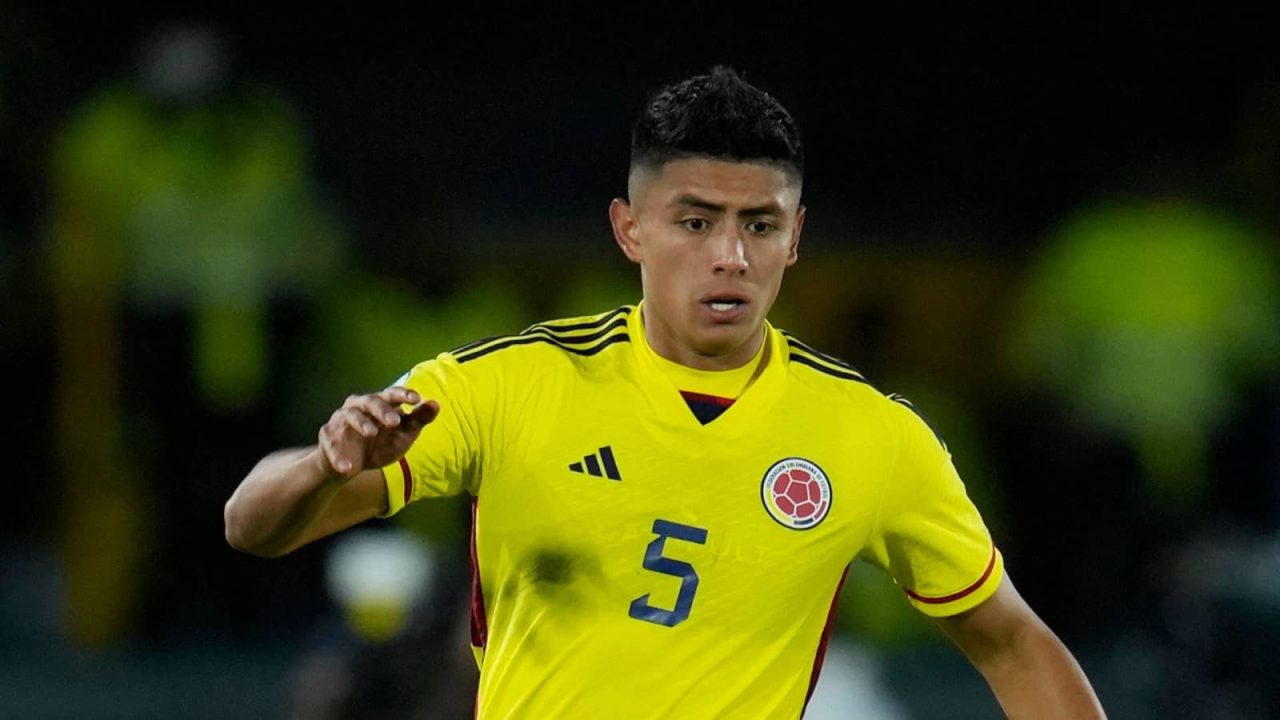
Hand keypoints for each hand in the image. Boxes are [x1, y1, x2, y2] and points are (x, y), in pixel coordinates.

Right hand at [317, 387, 440, 479]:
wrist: (350, 467)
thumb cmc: (379, 445)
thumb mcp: (402, 436)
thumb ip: (418, 421)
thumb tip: (436, 404)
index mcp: (379, 404)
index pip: (392, 394)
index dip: (403, 394)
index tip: (416, 399)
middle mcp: (359, 407)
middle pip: (370, 400)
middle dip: (382, 409)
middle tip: (395, 421)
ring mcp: (341, 421)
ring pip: (349, 415)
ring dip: (361, 423)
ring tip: (372, 433)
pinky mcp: (328, 437)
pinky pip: (331, 444)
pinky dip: (338, 456)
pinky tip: (347, 468)